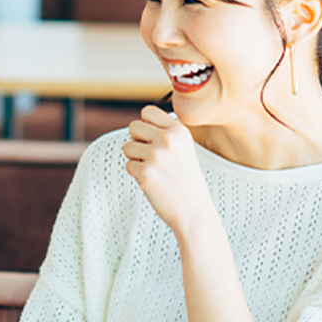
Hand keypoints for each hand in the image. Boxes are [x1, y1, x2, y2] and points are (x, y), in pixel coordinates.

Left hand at [121, 105, 217, 236]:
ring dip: (135, 159)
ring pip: (127, 147)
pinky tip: (153, 182)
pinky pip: (128, 166)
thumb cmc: (185, 180)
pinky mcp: (145, 172)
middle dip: (137, 141)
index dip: (145, 126)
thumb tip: (138, 124)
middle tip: (152, 157)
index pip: (147, 111)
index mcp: (179, 130)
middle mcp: (168, 139)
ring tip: (154, 170)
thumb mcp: (183, 148)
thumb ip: (164, 133)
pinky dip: (136, 174)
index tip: (154, 140)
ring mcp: (156, 155)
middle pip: (133, 127)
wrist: (194, 210)